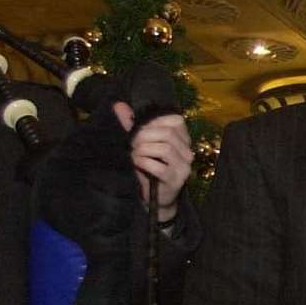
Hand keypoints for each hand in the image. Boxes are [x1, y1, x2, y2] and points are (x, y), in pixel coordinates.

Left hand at [113, 103, 192, 221]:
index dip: (155, 122)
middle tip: (132, 144)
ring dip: (143, 149)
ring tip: (134, 155)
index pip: (176, 121)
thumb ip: (131, 125)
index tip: (140, 129)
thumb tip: (118, 105)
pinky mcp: (175, 180)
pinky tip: (137, 164)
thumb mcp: (141, 144)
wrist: (156, 199)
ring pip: (165, 148)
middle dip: (144, 135)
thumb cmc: (149, 169)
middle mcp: (187, 152)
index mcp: (182, 140)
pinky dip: (143, 162)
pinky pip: (159, 167)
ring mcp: (183, 167)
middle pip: (168, 133)